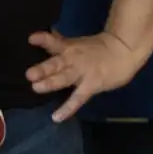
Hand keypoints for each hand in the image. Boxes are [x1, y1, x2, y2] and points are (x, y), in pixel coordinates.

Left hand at [27, 31, 146, 122]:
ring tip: (37, 88)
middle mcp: (73, 59)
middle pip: (57, 63)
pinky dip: (67, 108)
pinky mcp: (91, 86)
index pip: (54, 42)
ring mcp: (82, 73)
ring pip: (65, 78)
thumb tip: (46, 36)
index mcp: (69, 48)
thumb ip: (60, 42)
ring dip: (51, 83)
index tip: (31, 38)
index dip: (43, 39)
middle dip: (43, 69)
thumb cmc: (98, 48)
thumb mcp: (77, 43)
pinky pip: (78, 98)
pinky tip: (56, 117)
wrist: (123, 52)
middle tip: (29, 74)